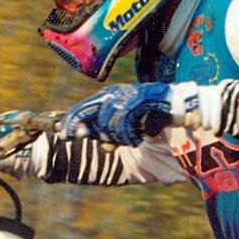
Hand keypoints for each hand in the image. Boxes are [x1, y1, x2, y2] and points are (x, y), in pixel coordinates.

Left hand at [60, 83, 174, 146]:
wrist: (175, 104)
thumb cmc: (150, 115)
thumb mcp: (127, 126)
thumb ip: (113, 133)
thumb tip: (102, 145)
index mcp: (109, 96)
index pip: (83, 107)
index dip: (71, 120)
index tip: (63, 134)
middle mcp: (114, 93)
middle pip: (89, 111)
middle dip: (84, 128)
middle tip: (85, 140)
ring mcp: (125, 96)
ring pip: (107, 122)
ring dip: (116, 137)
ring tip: (130, 141)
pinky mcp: (138, 100)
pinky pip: (125, 124)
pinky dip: (129, 137)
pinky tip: (137, 140)